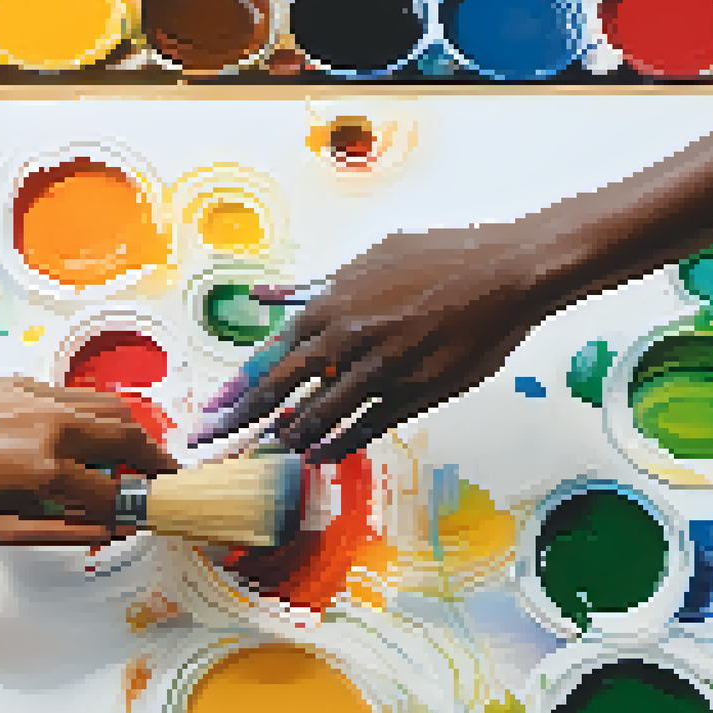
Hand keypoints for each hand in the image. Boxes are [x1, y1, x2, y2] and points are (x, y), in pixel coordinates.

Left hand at [0, 377, 178, 545]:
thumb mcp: (1, 528)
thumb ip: (65, 529)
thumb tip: (110, 530)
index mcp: (45, 469)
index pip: (115, 492)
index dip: (137, 508)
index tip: (146, 514)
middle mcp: (52, 426)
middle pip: (129, 439)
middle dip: (154, 461)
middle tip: (164, 478)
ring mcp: (41, 397)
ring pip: (112, 408)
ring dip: (133, 432)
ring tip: (137, 453)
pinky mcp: (25, 382)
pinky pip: (80, 396)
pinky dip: (98, 415)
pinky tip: (90, 434)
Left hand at [207, 222, 573, 462]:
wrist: (504, 272)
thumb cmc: (439, 257)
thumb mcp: (368, 259)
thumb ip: (313, 286)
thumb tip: (265, 295)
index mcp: (330, 304)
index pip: (267, 356)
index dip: (234, 390)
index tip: (209, 413)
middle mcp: (347, 339)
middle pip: (280, 392)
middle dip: (240, 423)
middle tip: (211, 447)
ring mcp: (380, 370)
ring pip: (321, 416)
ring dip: (291, 438)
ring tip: (270, 452)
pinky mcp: (415, 392)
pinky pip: (368, 426)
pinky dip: (340, 444)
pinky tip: (321, 455)